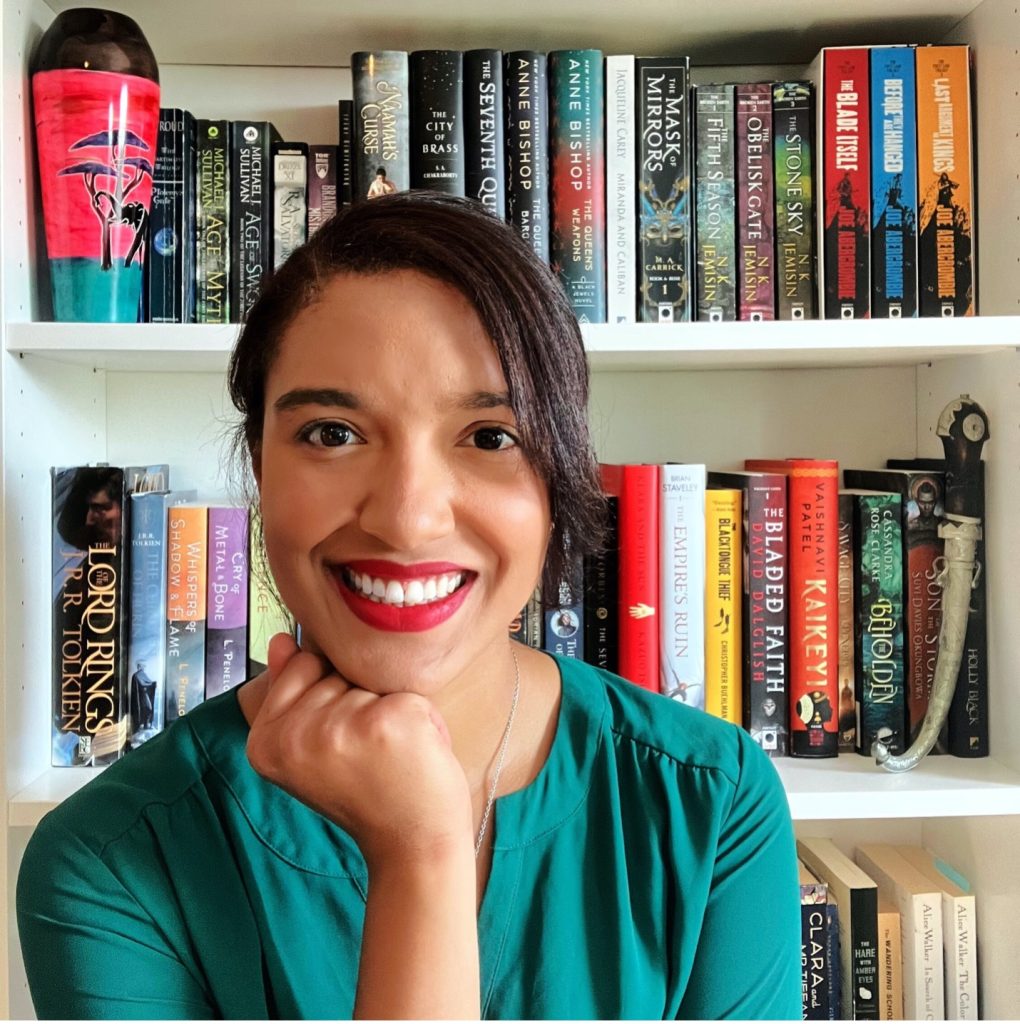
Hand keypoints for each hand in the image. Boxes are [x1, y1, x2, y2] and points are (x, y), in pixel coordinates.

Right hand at [245, 633, 473, 867]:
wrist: (412, 842)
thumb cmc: (368, 788)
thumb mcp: (315, 743)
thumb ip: (294, 691)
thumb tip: (280, 641)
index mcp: (265, 741)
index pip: (301, 665)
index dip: (329, 694)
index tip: (338, 742)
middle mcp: (295, 735)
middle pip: (336, 668)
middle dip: (358, 701)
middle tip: (366, 751)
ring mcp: (340, 728)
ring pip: (371, 678)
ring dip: (387, 708)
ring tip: (388, 753)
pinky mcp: (387, 722)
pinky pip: (407, 689)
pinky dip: (419, 714)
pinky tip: (411, 751)